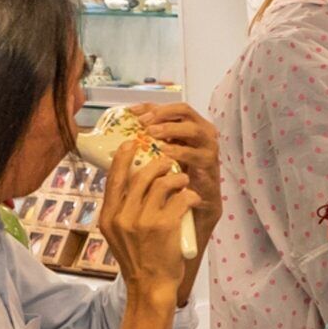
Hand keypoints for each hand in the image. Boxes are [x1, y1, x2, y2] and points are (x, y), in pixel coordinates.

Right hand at [96, 131, 205, 306]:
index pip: (113, 179)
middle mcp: (123, 217)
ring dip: (176, 178)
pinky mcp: (165, 225)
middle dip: (157, 164)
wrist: (150, 287)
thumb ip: (121, 211)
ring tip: (183, 180)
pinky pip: (180, 197)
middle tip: (167, 162)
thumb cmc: (137, 260)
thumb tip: (129, 182)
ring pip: (162, 183)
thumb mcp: (117, 235)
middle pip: (140, 176)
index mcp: (108, 217)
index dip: (122, 158)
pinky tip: (192, 197)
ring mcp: (144, 221)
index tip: (130, 143)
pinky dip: (189, 194)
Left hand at [127, 101, 221, 250]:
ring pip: (195, 130)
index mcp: (185, 132)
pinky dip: (181, 152)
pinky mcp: (211, 171)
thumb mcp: (155, 166)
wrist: (191, 221)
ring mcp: (209, 152)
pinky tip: (164, 154)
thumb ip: (144, 152)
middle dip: (163, 113)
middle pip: (185, 111)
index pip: (168, 109)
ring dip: (172, 129)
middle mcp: (200, 137)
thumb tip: (116, 141)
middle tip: (144, 122)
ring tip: (152, 133)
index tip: (131, 112)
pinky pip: (198, 156)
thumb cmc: (170, 191)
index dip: (150, 107)